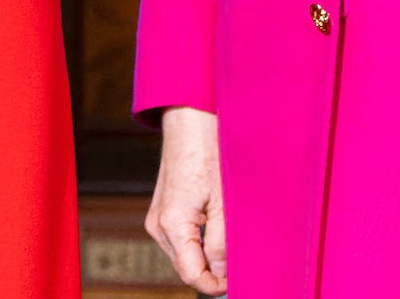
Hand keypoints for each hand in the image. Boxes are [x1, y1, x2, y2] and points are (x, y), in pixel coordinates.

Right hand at [147, 106, 226, 294]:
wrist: (190, 119)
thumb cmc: (209, 151)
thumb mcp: (224, 202)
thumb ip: (222, 243)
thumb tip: (224, 275)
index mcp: (172, 224)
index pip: (192, 275)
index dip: (217, 286)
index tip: (240, 282)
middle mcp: (158, 226)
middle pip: (187, 267)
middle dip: (214, 270)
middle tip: (242, 260)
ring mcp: (157, 218)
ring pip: (185, 254)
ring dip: (207, 255)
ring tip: (231, 237)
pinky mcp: (162, 210)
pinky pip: (182, 239)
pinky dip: (200, 241)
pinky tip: (217, 225)